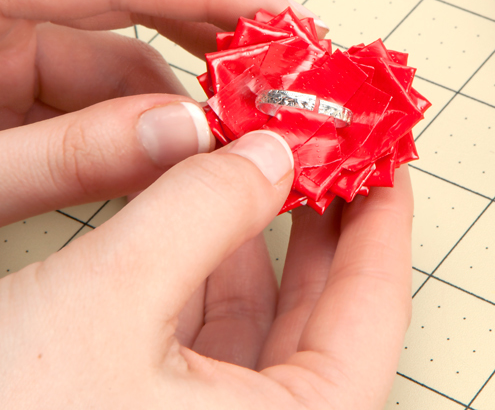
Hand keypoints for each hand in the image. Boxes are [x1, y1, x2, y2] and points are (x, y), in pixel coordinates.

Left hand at [0, 0, 323, 240]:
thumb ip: (65, 156)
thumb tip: (185, 136)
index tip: (284, 18)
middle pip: (127, 6)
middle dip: (211, 42)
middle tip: (277, 79)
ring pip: (112, 67)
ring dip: (175, 105)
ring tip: (232, 142)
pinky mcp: (0, 92)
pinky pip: (86, 102)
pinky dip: (134, 133)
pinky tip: (172, 163)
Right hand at [0, 130, 412, 409]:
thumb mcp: (108, 298)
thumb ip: (200, 210)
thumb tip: (269, 155)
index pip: (375, 308)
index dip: (383, 222)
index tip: (386, 164)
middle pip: (325, 315)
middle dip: (326, 225)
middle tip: (330, 160)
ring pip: (263, 323)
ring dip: (261, 242)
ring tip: (266, 175)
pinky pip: (210, 338)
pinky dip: (210, 273)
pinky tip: (204, 225)